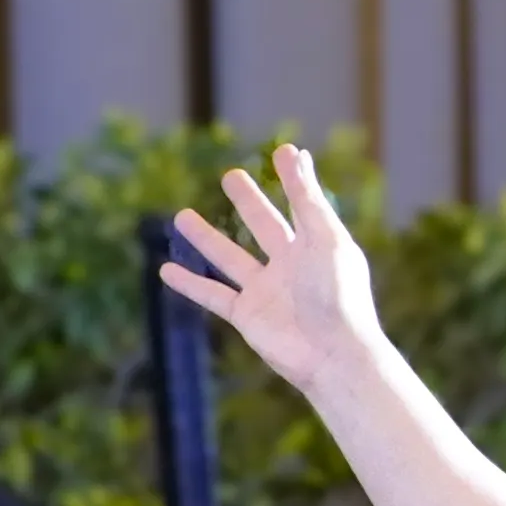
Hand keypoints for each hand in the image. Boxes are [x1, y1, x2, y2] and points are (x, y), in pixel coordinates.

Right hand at [158, 144, 386, 395]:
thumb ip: (307, 197)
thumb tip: (292, 151)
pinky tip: (166, 268)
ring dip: (205, 237)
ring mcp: (267, 290)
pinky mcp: (248, 315)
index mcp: (316, 244)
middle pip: (264, 224)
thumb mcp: (325, 237)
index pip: (302, 203)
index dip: (293, 178)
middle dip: (248, 201)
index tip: (284, 151)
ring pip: (229, 257)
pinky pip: (213, 295)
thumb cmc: (339, 294)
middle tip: (231, 176)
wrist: (334, 354)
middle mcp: (290, 264)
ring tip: (181, 215)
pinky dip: (190, 283)